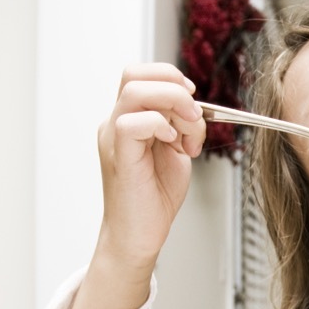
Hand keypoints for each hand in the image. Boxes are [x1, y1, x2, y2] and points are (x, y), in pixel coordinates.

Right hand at [62, 64, 204, 308]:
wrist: (140, 234)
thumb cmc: (156, 197)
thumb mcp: (176, 151)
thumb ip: (180, 125)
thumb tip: (195, 106)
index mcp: (129, 118)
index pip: (140, 74)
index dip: (170, 77)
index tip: (194, 100)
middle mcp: (116, 122)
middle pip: (134, 73)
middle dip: (174, 86)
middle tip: (194, 115)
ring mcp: (113, 136)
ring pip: (135, 91)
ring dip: (173, 104)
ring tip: (187, 134)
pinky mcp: (118, 154)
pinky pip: (132, 122)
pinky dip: (160, 125)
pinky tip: (173, 144)